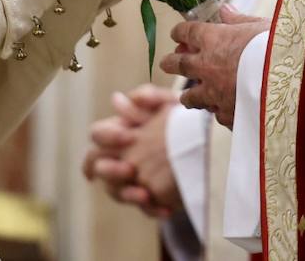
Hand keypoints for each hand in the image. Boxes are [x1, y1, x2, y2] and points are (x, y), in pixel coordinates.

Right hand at [82, 85, 180, 216]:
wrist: (207, 143)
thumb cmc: (180, 120)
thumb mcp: (169, 104)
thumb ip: (148, 96)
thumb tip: (119, 99)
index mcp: (119, 133)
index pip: (97, 135)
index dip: (107, 136)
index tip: (129, 136)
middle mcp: (119, 156)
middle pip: (97, 166)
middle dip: (109, 170)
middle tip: (130, 169)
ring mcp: (132, 179)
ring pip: (115, 191)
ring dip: (127, 194)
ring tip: (144, 194)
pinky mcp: (150, 197)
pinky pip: (145, 209)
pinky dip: (153, 209)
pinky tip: (167, 209)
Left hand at [160, 6, 267, 128]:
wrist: (292, 83)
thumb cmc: (279, 48)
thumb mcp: (262, 26)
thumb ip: (240, 20)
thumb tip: (224, 10)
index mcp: (215, 40)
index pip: (188, 32)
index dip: (180, 31)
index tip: (177, 33)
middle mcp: (208, 67)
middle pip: (179, 64)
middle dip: (170, 62)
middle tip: (166, 62)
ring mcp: (215, 93)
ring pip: (191, 97)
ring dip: (189, 94)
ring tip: (187, 96)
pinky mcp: (228, 114)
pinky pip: (217, 114)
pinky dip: (218, 111)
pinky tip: (222, 110)